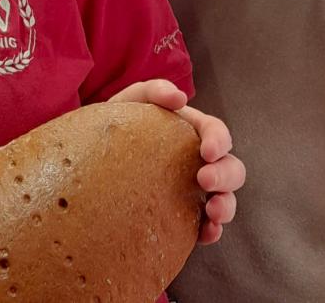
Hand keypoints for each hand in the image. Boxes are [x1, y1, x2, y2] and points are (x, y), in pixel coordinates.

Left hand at [109, 79, 243, 244]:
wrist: (93, 154)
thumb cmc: (118, 123)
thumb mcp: (131, 101)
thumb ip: (153, 91)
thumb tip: (179, 98)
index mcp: (192, 132)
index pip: (217, 133)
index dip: (219, 141)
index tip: (207, 151)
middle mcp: (200, 162)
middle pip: (231, 168)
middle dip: (226, 175)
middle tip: (205, 180)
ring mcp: (195, 190)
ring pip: (226, 199)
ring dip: (227, 206)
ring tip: (213, 212)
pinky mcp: (185, 216)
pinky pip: (207, 226)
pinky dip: (212, 230)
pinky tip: (206, 233)